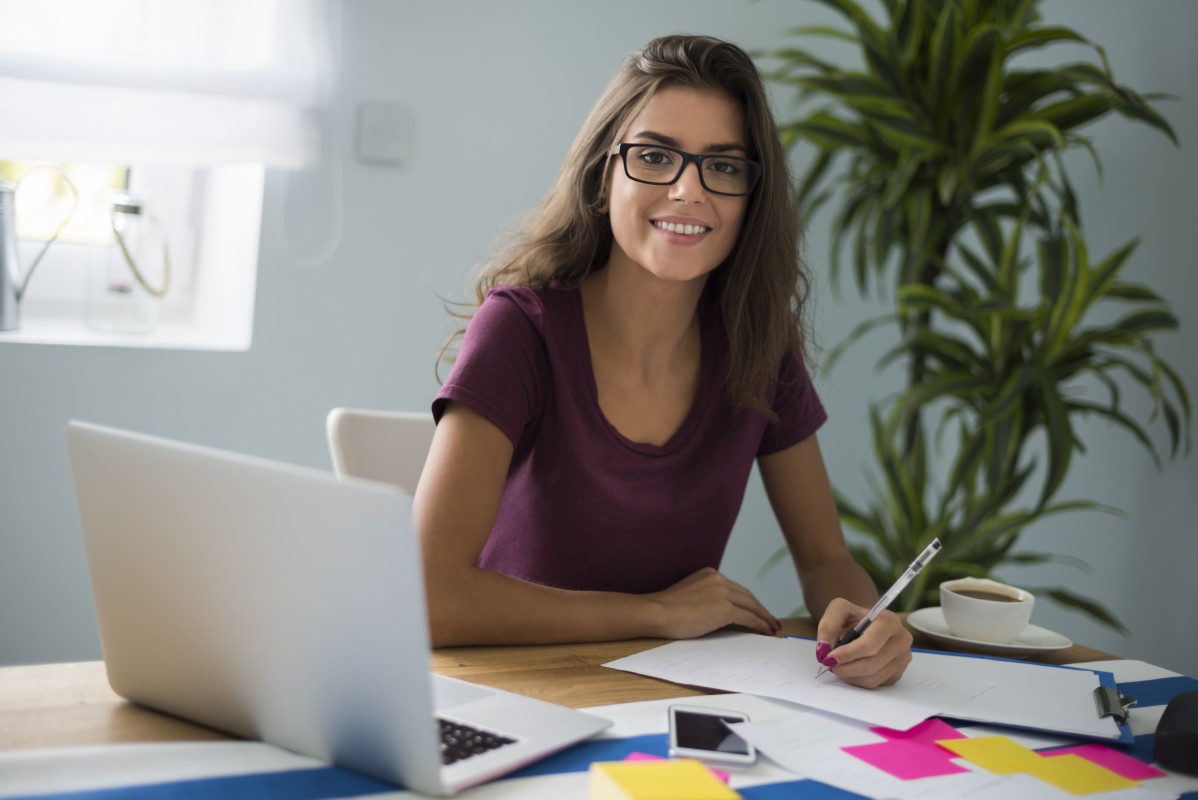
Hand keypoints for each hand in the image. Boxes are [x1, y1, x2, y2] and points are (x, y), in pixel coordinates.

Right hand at [646, 567, 779, 639]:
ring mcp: (723, 592)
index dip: (748, 601)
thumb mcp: (689, 594)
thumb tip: (720, 613)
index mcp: (710, 574)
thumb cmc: (666, 609)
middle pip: (747, 595)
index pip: (735, 588)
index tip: (755, 609)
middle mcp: (719, 579)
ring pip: (751, 606)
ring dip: (764, 617)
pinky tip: (765, 631)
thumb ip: (706, 596)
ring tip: (772, 627)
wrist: (657, 612)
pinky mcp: (725, 608)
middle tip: (770, 619)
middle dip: (760, 608)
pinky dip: (760, 625)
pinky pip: (749, 618)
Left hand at [816, 597, 912, 687]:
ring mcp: (902, 658)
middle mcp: (901, 640)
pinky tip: (851, 668)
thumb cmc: (853, 617)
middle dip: (845, 667)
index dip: (847, 654)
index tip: (829, 658)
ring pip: (872, 678)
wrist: (865, 624)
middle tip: (829, 664)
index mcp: (889, 621)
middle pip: (871, 664)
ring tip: (839, 665)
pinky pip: (875, 684)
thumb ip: (828, 626)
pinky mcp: (898, 672)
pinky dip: (857, 679)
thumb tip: (824, 650)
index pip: (869, 645)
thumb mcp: (838, 611)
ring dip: (849, 675)